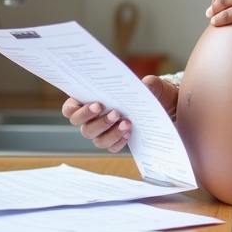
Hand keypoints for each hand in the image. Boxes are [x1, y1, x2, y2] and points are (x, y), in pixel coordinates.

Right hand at [61, 77, 177, 152]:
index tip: (96, 104)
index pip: (70, 109)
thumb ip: (148, 83)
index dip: (76, 109)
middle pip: (82, 126)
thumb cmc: (148, 91)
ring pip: (96, 139)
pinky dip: (118, 142)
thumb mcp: (150, 84)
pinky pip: (111, 148)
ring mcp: (102, 132)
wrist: (162, 106)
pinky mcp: (114, 142)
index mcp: (89, 101)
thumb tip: (146, 86)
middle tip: (115, 112)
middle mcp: (91, 119)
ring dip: (110, 132)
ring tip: (126, 122)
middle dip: (97, 120)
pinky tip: (129, 133)